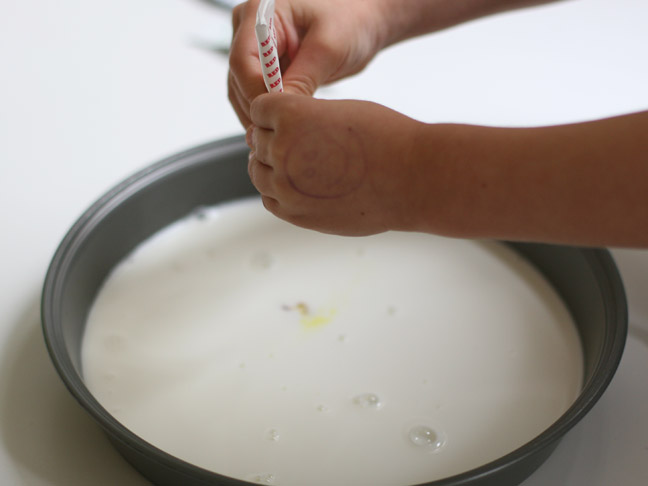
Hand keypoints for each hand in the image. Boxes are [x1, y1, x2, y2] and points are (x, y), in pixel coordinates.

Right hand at [228, 0, 386, 126]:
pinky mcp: (264, 67)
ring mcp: (254, 49)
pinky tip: (285, 127)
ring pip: (242, 92)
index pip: (242, 61)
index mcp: (260, 12)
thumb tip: (281, 110)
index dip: (256, 94)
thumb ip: (303, 78)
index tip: (277, 117)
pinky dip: (268, 112)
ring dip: (261, 114)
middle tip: (282, 133)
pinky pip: (256, 95)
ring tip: (285, 135)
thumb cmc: (350, 20)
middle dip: (259, 107)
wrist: (362, 21)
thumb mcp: (329, 48)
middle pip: (238, 79)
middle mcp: (249, 29)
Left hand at [246, 93, 425, 235]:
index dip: (274, 112)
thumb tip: (280, 134)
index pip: (259, 109)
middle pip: (257, 140)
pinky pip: (270, 199)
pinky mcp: (296, 213)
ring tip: (298, 165)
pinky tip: (300, 185)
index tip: (287, 117)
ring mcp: (286, 186)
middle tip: (297, 143)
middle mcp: (282, 150)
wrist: (411, 178)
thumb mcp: (338, 110)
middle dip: (273, 138)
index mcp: (291, 115)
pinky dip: (278, 191)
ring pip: (258, 171)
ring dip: (272, 166)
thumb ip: (303, 119)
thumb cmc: (385, 138)